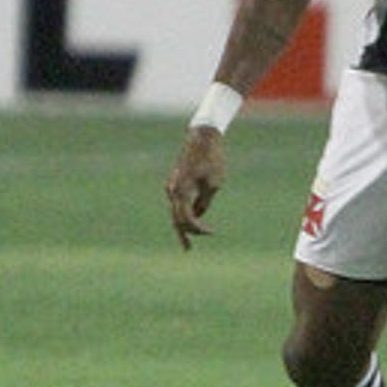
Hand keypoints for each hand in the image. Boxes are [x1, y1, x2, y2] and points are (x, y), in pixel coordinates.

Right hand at [164, 127, 226, 250]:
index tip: (211, 232)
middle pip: (176, 218)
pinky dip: (183, 212)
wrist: (202, 137)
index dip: (197, 229)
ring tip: (189, 238)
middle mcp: (172, 190)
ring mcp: (172, 185)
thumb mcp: (214, 184)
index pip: (186, 219)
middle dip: (185, 233)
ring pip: (175, 210)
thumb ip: (205, 202)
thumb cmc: (211, 160)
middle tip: (188, 250)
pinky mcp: (175, 181)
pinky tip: (194, 217)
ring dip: (184, 223)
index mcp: (182, 191)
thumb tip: (198, 214)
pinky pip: (177, 202)